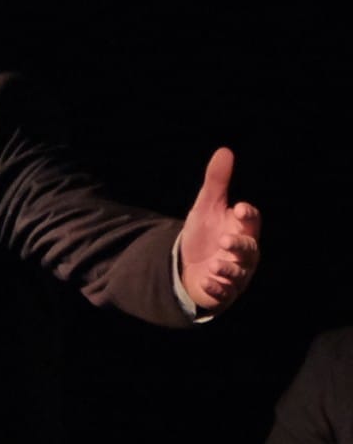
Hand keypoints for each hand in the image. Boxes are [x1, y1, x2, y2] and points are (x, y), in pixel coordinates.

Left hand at [179, 148, 261, 314]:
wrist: (190, 265)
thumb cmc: (206, 234)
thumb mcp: (207, 206)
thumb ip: (217, 182)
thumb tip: (225, 151)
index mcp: (242, 229)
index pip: (252, 221)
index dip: (248, 215)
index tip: (239, 208)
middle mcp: (243, 253)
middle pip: (249, 249)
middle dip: (239, 245)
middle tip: (224, 240)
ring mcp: (235, 274)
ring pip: (239, 273)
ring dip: (228, 268)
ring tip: (215, 264)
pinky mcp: (223, 291)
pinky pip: (224, 293)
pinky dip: (217, 288)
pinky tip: (207, 282)